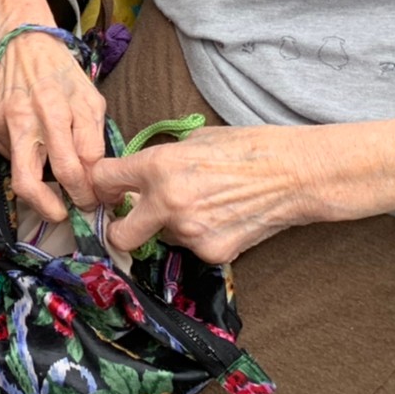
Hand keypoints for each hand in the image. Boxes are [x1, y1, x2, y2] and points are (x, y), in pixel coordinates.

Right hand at [0, 28, 108, 222]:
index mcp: (53, 109)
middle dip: (48, 208)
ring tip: (46, 148)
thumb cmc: (62, 73)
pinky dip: (20, 150)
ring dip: (37, 169)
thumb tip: (92, 182)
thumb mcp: (91, 101)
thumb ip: (92, 142)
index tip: (88, 202)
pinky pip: (4, 151)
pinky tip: (26, 130)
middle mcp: (20, 116)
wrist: (22, 42)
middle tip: (62, 213)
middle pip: (27, 183)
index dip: (82, 193)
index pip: (69, 169)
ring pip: (17, 167)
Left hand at [90, 125, 313, 263]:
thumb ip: (158, 160)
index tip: (108, 191)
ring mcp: (190, 232)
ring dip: (169, 227)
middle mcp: (168, 203)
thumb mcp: (190, 140)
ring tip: (201, 206)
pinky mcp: (211, 253)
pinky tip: (220, 218)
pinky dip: (198, 236)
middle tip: (127, 220)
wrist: (293, 173)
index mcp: (157, 166)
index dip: (102, 186)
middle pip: (119, 234)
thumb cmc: (244, 148)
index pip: (103, 180)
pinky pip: (191, 247)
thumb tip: (137, 175)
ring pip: (161, 238)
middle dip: (118, 230)